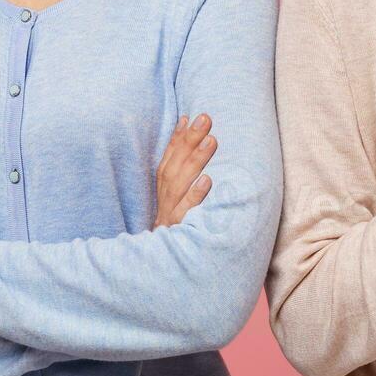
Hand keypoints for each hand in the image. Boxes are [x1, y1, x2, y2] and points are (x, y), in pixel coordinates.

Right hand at [153, 113, 215, 227]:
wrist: (167, 258)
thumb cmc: (177, 216)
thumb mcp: (175, 191)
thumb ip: (179, 159)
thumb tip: (185, 122)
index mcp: (164, 185)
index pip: (170, 157)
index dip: (179, 137)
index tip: (192, 117)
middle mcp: (166, 195)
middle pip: (176, 165)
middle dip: (189, 140)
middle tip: (206, 119)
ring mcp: (171, 211)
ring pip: (181, 183)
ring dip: (195, 161)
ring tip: (211, 141)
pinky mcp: (179, 228)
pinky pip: (187, 211)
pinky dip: (195, 195)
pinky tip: (207, 181)